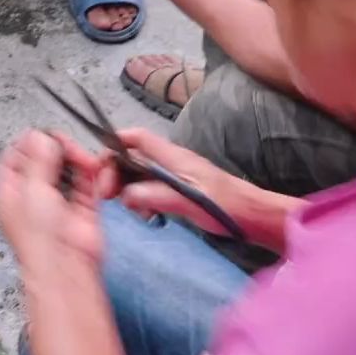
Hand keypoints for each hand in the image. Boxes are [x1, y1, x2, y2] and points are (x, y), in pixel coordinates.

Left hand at [0, 129, 111, 273]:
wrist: (66, 267)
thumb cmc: (40, 239)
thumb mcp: (32, 189)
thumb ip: (38, 159)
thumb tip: (40, 136)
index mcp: (12, 192)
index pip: (15, 157)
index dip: (29, 143)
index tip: (43, 135)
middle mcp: (33, 196)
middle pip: (44, 160)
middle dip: (57, 149)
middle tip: (66, 147)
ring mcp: (58, 202)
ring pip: (67, 169)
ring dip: (76, 160)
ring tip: (83, 159)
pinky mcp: (82, 208)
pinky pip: (87, 183)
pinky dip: (91, 173)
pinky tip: (93, 168)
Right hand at [98, 128, 257, 239]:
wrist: (254, 216)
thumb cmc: (225, 205)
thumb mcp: (187, 200)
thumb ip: (154, 195)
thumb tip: (125, 196)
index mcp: (172, 157)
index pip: (137, 138)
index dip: (116, 143)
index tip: (100, 167)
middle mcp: (171, 161)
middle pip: (133, 156)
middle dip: (116, 173)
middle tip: (109, 197)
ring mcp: (175, 175)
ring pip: (139, 174)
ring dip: (129, 189)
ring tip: (134, 211)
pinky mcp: (180, 190)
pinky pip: (151, 189)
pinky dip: (142, 199)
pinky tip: (147, 215)